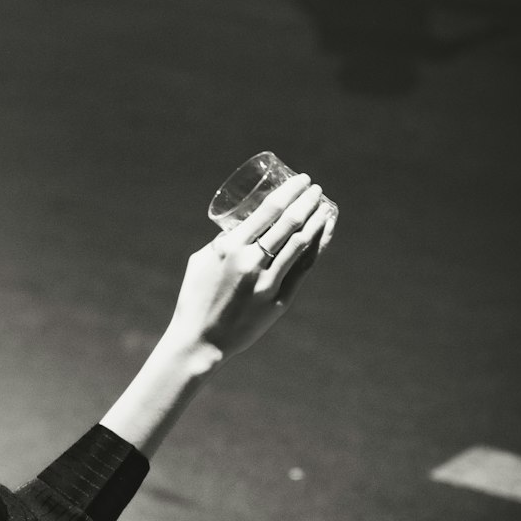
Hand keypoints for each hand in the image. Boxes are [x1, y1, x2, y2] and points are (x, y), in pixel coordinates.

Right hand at [168, 173, 333, 367]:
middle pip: (289, 223)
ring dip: (316, 221)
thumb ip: (223, 242)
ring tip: (324, 206)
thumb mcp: (202, 260)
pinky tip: (322, 234)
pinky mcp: (278, 301)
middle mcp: (251, 262)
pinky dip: (315, 248)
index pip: (268, 211)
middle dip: (306, 200)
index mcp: (230, 247)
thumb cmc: (196, 297)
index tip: (301, 180)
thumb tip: (244, 225)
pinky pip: (302, 268)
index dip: (290, 192)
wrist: (200, 340)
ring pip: (300, 244)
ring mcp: (267, 283)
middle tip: (315, 188)